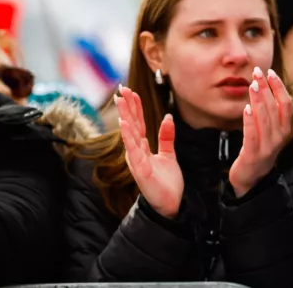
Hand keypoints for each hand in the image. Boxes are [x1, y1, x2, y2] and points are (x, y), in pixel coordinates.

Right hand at [115, 86, 182, 218]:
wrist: (171, 204)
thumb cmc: (166, 181)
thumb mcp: (169, 154)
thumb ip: (166, 136)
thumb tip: (167, 116)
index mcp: (143, 148)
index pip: (138, 123)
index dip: (134, 107)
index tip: (130, 91)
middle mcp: (136, 152)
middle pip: (131, 125)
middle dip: (127, 107)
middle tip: (122, 89)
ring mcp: (137, 161)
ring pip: (130, 135)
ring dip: (125, 117)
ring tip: (121, 101)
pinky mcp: (141, 170)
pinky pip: (134, 150)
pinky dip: (129, 136)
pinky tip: (125, 124)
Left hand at [229, 67, 292, 198]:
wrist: (252, 177)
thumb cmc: (260, 147)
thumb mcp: (270, 130)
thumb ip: (270, 111)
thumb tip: (266, 85)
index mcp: (285, 129)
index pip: (286, 103)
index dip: (279, 86)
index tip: (270, 72)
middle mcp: (280, 137)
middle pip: (274, 107)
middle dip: (266, 87)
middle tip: (256, 72)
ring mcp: (267, 147)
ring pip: (264, 119)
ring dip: (258, 100)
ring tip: (252, 85)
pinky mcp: (253, 154)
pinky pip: (252, 135)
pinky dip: (249, 121)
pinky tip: (245, 108)